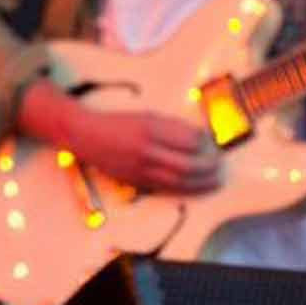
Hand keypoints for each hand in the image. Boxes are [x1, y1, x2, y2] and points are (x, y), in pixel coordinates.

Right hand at [20, 81, 220, 193]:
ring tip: (215, 179)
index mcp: (150, 127)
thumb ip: (170, 127)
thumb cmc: (116, 122)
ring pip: (180, 179)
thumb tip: (197, 139)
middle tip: (220, 164)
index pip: (188, 139)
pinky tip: (195, 187)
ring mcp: (141, 166)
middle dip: (210, 166)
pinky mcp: (137, 180)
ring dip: (202, 182)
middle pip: (188, 164)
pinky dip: (185, 188)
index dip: (205, 143)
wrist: (85, 134)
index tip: (212, 142)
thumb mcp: (145, 116)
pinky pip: (167, 187)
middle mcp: (147, 148)